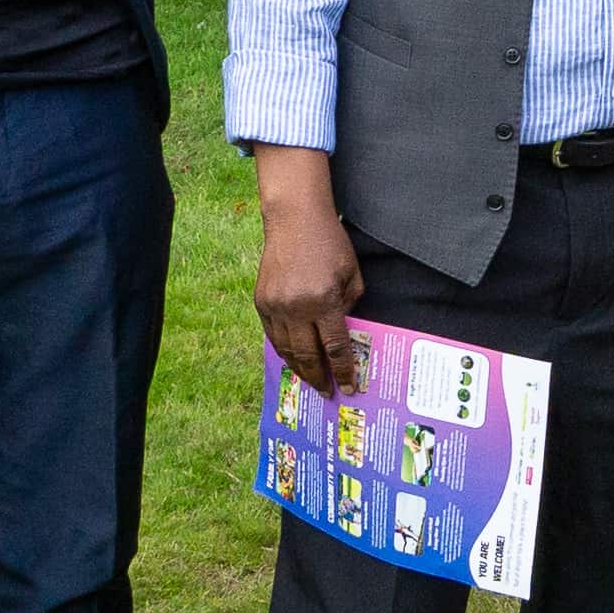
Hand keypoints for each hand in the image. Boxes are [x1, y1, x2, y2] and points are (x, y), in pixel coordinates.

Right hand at [249, 162, 366, 397]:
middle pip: (308, 355)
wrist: (294, 220)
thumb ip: (350, 306)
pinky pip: (272, 335)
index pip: (335, 347)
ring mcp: (275, 305)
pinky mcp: (261, 300)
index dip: (342, 371)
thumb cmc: (330, 244)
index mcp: (323, 301)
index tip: (348, 388)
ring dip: (299, 368)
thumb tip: (343, 334)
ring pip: (286, 349)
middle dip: (319, 377)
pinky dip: (282, 350)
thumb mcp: (352, 275)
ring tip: (310, 380)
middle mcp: (296, 308)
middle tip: (327, 392)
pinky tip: (292, 359)